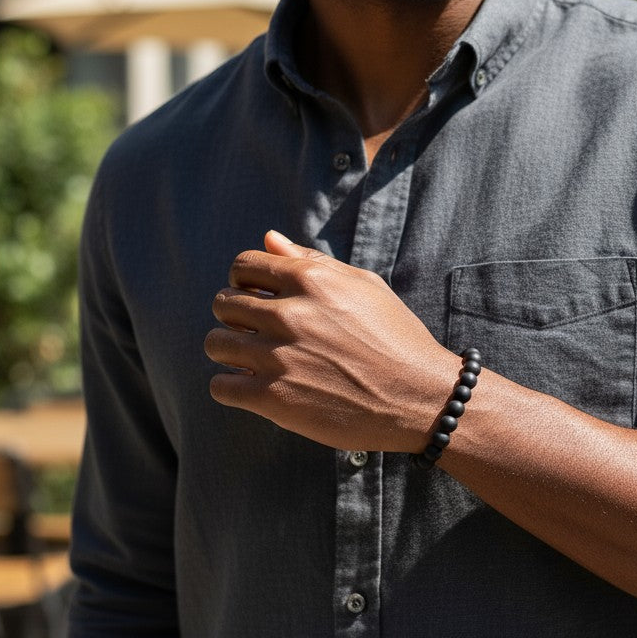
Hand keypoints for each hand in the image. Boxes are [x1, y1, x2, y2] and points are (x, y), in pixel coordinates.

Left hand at [205, 231, 454, 450]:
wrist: (420, 398)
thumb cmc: (397, 339)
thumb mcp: (364, 287)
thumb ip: (312, 261)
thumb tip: (268, 238)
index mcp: (311, 280)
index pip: (243, 265)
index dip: (245, 281)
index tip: (257, 298)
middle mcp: (290, 314)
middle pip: (223, 303)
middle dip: (236, 317)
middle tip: (258, 334)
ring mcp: (278, 357)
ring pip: (216, 344)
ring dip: (230, 352)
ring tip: (254, 361)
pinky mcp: (273, 399)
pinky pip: (220, 387)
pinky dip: (231, 388)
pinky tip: (255, 388)